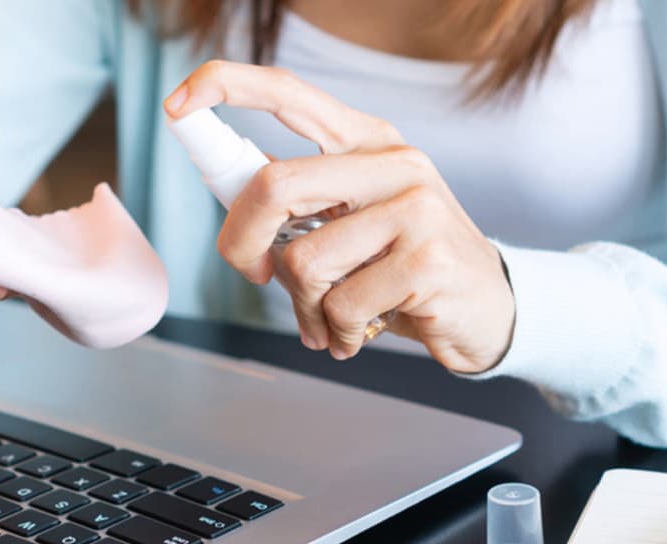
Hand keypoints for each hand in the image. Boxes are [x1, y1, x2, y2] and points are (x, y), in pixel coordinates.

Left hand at [164, 61, 514, 372]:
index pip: (291, 94)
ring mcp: (416, 207)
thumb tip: (234, 211)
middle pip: (274, 187)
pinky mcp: (426, 261)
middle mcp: (393, 163)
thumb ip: (301, 205)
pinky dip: (337, 332)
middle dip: (243, 245)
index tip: (177, 105)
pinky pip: (339, 306)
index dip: (227, 88)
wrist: (489, 309)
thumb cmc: (404, 266)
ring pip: (302, 262)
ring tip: (333, 317)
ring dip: (304, 307)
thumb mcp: (356, 219)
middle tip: (256, 275)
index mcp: (367, 141)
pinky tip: (361, 332)